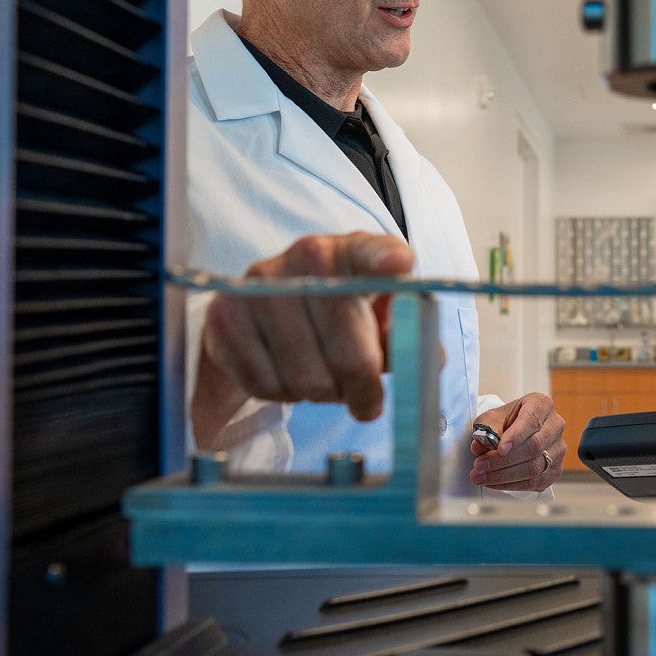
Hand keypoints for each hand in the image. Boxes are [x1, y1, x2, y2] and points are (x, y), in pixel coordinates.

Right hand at [192, 232, 412, 447]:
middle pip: (349, 350)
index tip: (399, 265)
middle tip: (368, 404)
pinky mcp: (226, 317)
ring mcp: (260, 286)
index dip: (385, 259)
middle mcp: (306, 257)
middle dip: (364, 389)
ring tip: (325, 381)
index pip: (372, 251)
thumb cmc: (335, 314)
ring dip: (324, 394)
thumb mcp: (376, 315)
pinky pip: (268, 385)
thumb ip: (405, 335)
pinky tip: (289, 375)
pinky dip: (285, 395)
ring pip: (309, 378)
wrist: (259, 315)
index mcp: (351, 251)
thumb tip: (429, 359)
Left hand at [470, 392, 564, 491]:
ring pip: (535, 468)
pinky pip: (535, 482)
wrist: (515, 432)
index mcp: (541, 405)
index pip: (531, 420)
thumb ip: (486, 429)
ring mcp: (558, 449)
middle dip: (503, 460)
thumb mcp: (492, 418)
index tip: (499, 449)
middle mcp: (555, 426)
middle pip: (534, 447)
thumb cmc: (505, 422)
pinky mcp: (556, 470)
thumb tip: (479, 446)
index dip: (516, 436)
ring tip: (480, 476)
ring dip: (504, 476)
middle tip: (480, 466)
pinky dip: (512, 485)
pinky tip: (493, 483)